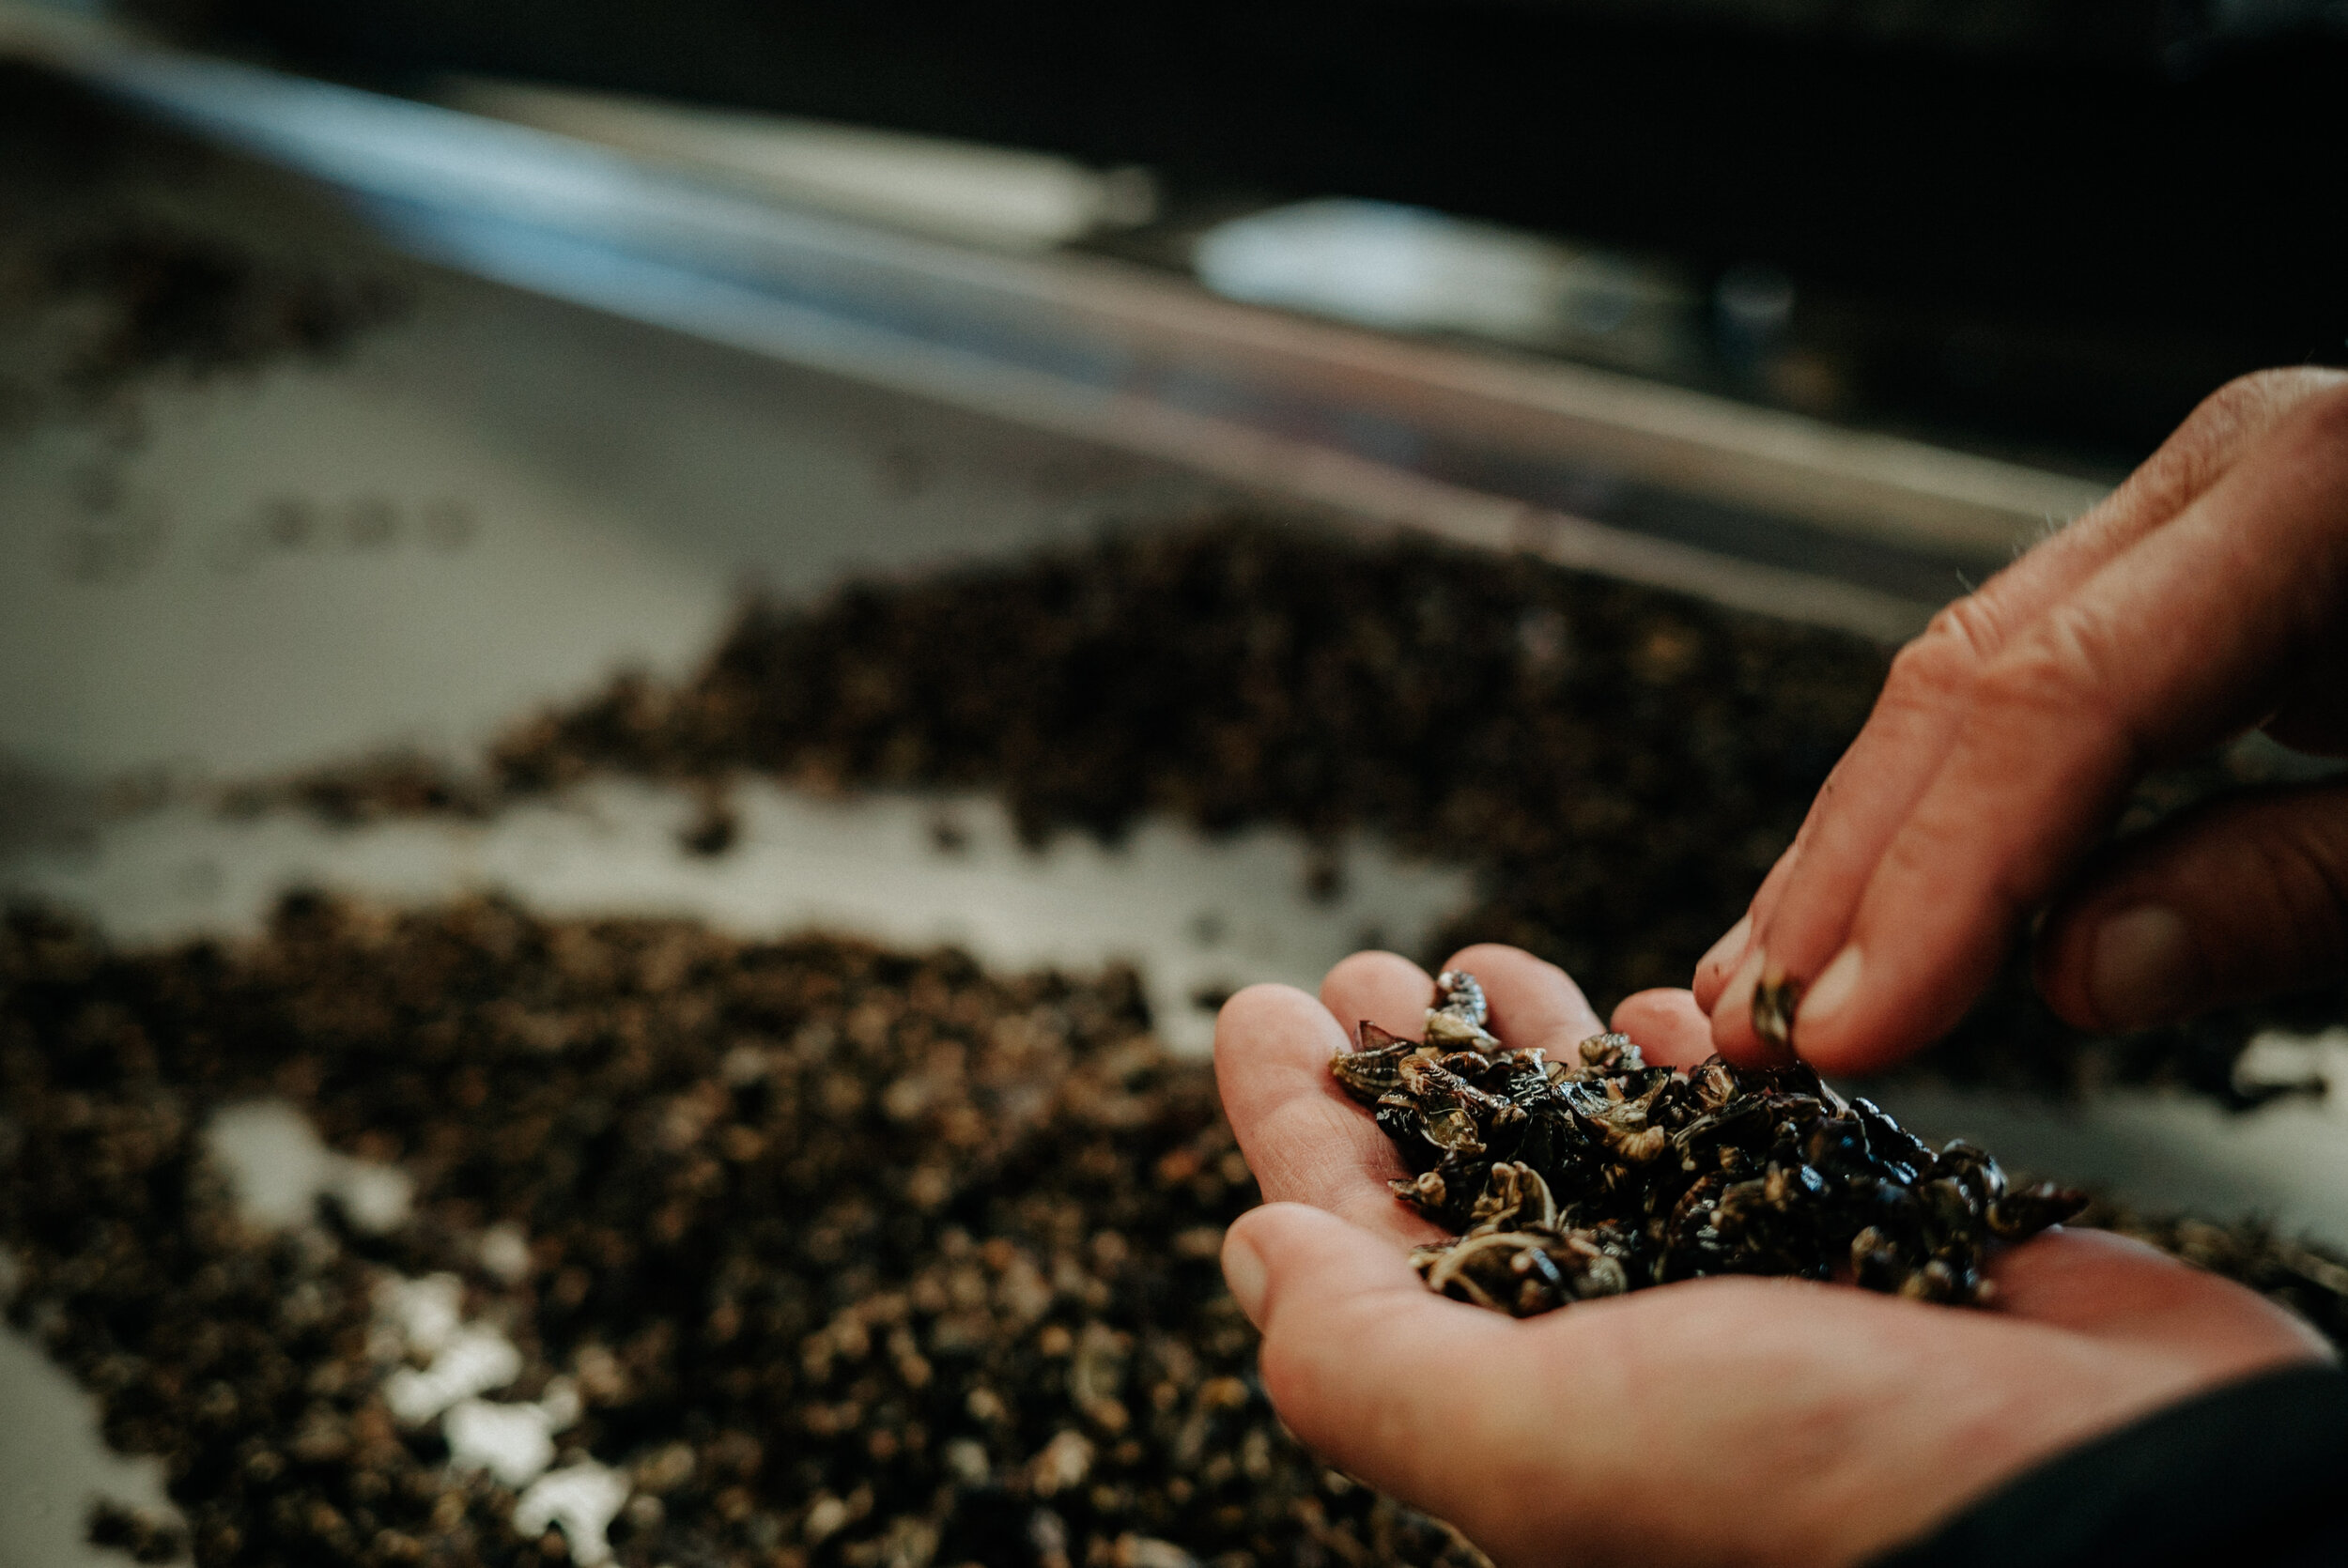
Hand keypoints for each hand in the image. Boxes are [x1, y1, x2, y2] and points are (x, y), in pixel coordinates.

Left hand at [1216, 946, 2329, 1567]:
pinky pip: (1741, 1126)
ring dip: (1537, 1049)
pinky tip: (1661, 1010)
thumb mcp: (1542, 1445)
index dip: (1293, 1126)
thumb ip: (1366, 1361)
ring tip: (1491, 961)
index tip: (1253, 1010)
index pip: (1355, 1245)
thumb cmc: (1831, 1491)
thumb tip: (1250, 1251)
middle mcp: (1617, 1351)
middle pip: (1469, 1181)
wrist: (2140, 1511)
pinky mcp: (1855, 1231)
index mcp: (1517, 1409)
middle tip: (1367, 970)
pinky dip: (1691, 1061)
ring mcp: (1736, 1286)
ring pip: (1599, 1142)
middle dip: (1413, 1069)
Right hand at [1691, 368, 2347, 1071]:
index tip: (1849, 1027)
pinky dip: (1942, 814)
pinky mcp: (2198, 570)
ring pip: (1965, 682)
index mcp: (2326, 488)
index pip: (2055, 702)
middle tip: (1750, 1028)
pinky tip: (1871, 904)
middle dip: (1849, 870)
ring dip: (1860, 849)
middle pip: (1968, 679)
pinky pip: (2024, 689)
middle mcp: (2233, 472)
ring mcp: (2204, 509)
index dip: (1930, 881)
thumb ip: (2289, 892)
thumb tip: (2067, 973)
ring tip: (1766, 983)